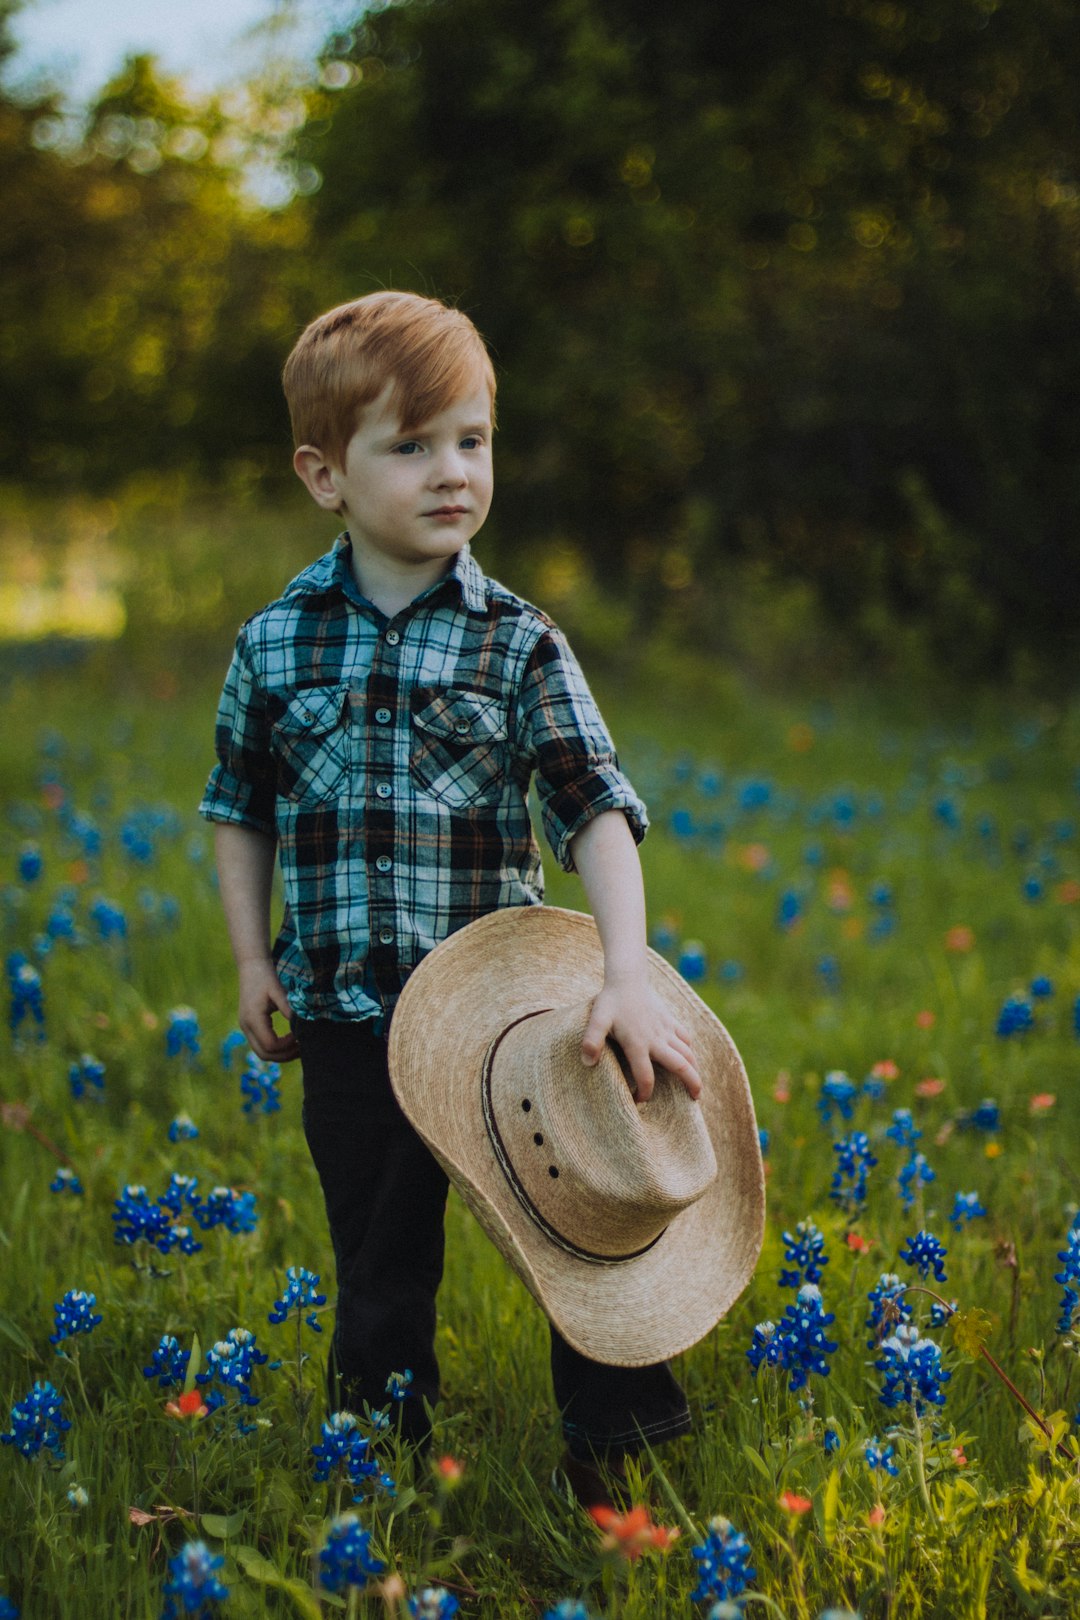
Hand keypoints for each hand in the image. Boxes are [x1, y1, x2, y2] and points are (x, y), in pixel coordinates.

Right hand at [237, 959, 299, 1063]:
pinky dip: (276, 1048)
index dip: (288, 1045)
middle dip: (285, 1055)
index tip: (300, 1035)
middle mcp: (246, 1026)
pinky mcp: (249, 1026)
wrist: (251, 966)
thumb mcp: (278, 990)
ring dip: (280, 1054)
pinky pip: (261, 1045)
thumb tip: (300, 1026)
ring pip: (262, 1052)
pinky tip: (290, 1040)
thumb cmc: (266, 976)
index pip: (270, 1045)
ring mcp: (246, 1027)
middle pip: (265, 1054)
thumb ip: (288, 1008)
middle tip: (303, 1048)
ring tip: (299, 1047)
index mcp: (253, 1018)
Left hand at [580, 978, 700, 1102]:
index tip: (639, 1101)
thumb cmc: (610, 1002)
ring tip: (696, 1086)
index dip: (644, 1093)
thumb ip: (591, 1040)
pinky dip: (690, 1050)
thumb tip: (587, 1063)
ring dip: (695, 1069)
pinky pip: (685, 1038)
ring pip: (688, 1053)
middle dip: (690, 1084)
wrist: (627, 978)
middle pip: (680, 1066)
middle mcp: (657, 1039)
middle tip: (695, 1100)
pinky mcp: (670, 1020)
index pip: (646, 1077)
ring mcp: (666, 1029)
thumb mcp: (596, 1020)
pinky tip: (689, 1057)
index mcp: (638, 1044)